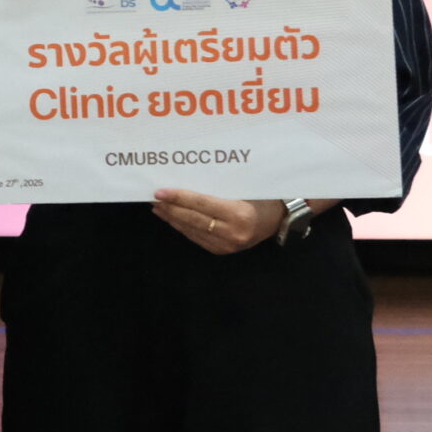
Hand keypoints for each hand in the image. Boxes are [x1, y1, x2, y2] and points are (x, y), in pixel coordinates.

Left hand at [152, 189, 283, 254]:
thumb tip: (184, 179)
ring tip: (158, 206)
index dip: (179, 197)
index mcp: (239, 214)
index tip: (159, 192)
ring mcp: (227, 246)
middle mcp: (232, 233)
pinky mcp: (222, 251)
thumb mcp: (243, 187)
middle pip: (192, 219)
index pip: (201, 204)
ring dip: (172, 218)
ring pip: (191, 230)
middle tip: (153, 197)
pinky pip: (196, 237)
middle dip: (170, 208)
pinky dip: (182, 227)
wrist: (278, 220)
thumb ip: (217, 187)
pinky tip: (172, 218)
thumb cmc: (261, 197)